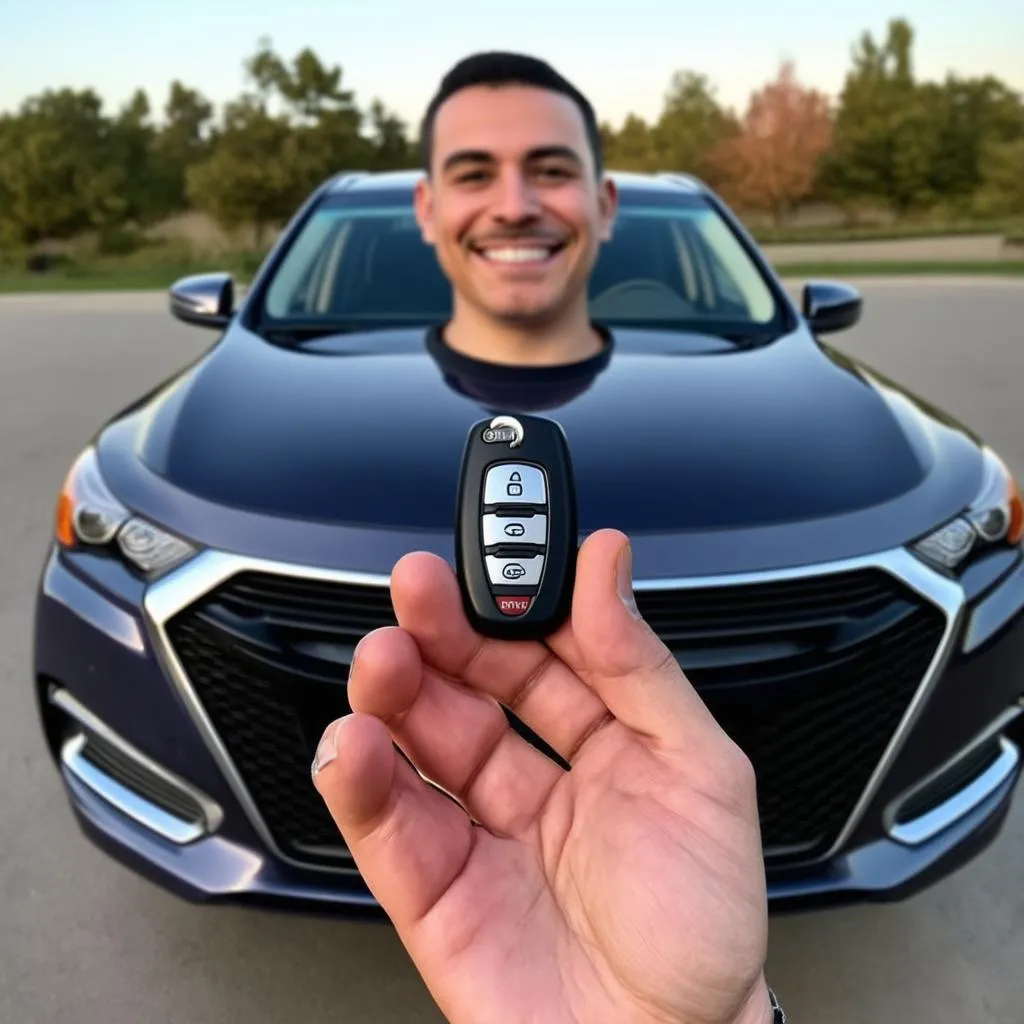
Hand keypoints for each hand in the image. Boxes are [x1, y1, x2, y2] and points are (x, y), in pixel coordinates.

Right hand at [312, 528, 771, 1023]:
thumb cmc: (700, 930)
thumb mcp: (702, 772)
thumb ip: (642, 664)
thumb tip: (608, 565)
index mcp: (610, 746)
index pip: (550, 653)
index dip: (519, 607)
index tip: (495, 565)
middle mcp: (540, 782)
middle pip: (474, 689)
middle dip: (443, 637)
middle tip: (418, 595)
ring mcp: (485, 834)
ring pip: (422, 747)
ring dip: (393, 697)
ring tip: (382, 659)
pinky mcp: (436, 893)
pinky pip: (390, 827)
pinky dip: (364, 783)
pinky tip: (356, 743)